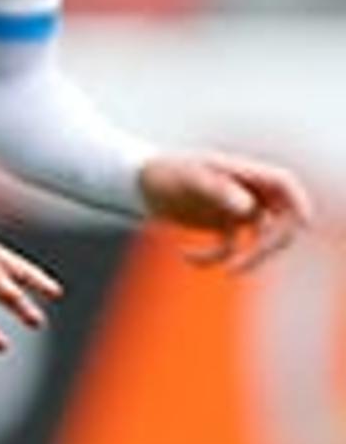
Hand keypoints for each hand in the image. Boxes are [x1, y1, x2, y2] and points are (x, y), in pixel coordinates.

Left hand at [138, 149, 314, 272]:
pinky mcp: (223, 226)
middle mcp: (250, 192)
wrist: (141, 181)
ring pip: (260, 241)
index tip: (302, 224)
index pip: (285, 185)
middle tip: (250, 259)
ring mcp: (240, 210)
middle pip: (282, 220)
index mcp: (248, 173)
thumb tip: (249, 209)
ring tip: (227, 271)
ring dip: (246, 259)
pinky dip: (211, 258)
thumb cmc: (167, 171)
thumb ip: (218, 190)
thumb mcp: (190, 177)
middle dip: (272, 244)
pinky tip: (185, 255)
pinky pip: (230, 249)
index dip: (299, 203)